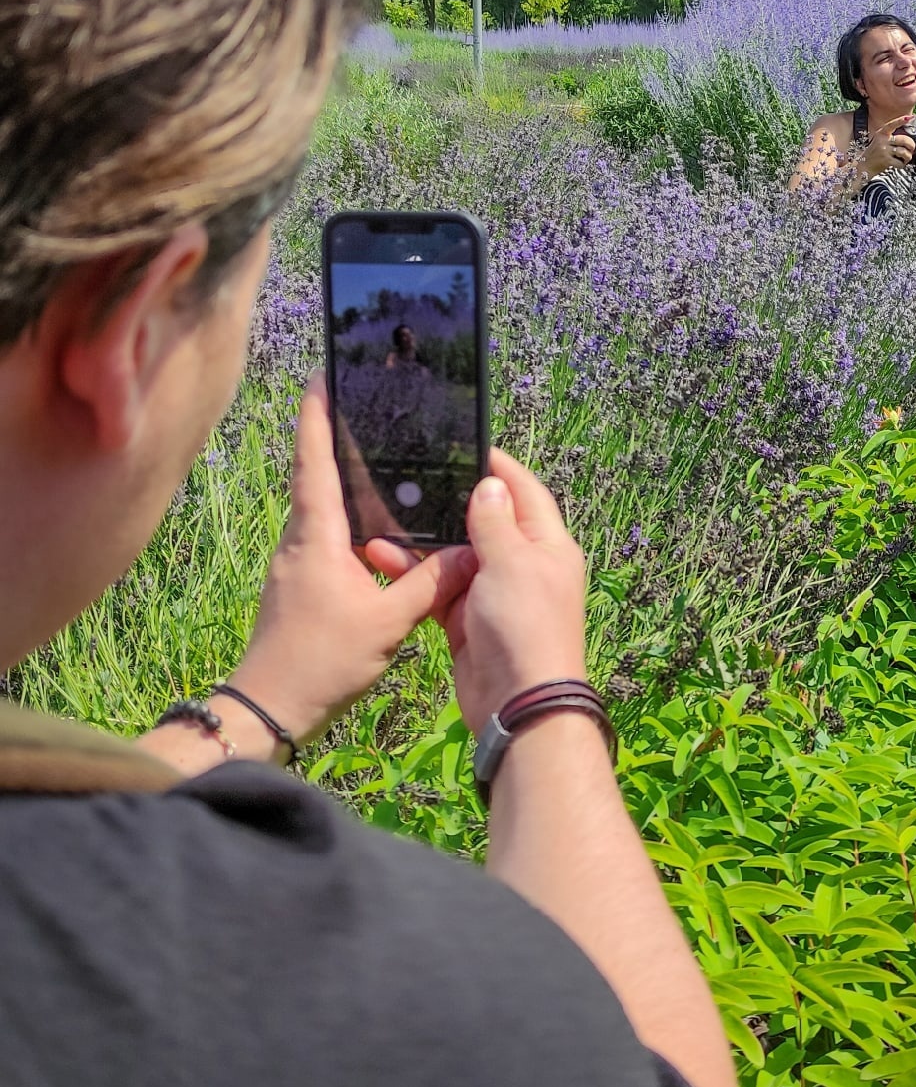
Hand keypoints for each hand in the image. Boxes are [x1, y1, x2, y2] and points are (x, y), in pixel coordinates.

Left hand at [230, 374, 476, 748]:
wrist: (270, 708)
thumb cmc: (322, 660)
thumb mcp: (388, 622)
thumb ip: (432, 582)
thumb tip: (473, 550)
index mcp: (316, 535)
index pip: (314, 461)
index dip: (317, 417)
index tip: (321, 377)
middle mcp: (301, 540)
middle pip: (317, 477)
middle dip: (338, 440)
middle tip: (367, 408)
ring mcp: (297, 564)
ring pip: (324, 511)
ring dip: (347, 485)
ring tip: (383, 462)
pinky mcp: (301, 586)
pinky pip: (330, 540)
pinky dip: (353, 525)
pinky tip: (381, 532)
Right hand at [369, 449, 586, 735]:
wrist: (518, 705)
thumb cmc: (525, 626)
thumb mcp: (512, 563)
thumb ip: (495, 522)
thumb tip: (490, 484)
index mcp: (547, 545)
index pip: (525, 491)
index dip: (499, 468)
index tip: (466, 444)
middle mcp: (523, 565)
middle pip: (485, 522)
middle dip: (449, 503)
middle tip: (412, 479)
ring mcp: (494, 594)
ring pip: (455, 556)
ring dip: (423, 541)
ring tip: (384, 519)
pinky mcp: (467, 620)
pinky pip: (439, 588)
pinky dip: (416, 575)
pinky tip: (382, 558)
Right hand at [860, 114, 915, 178]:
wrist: (863, 167)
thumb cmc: (874, 155)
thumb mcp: (879, 142)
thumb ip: (890, 138)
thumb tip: (907, 139)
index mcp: (881, 134)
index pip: (892, 124)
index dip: (902, 120)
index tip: (911, 117)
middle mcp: (882, 141)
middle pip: (904, 139)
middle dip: (911, 145)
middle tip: (911, 149)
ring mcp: (884, 150)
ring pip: (904, 152)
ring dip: (908, 157)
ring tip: (905, 159)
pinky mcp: (886, 160)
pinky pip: (900, 162)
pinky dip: (902, 164)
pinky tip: (899, 164)